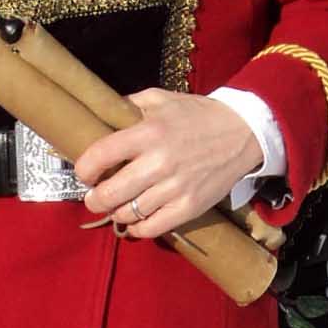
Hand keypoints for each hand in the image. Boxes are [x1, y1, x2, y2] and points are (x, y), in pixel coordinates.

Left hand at [75, 91, 261, 243]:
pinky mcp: (190, 207)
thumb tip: (98, 114)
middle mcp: (159, 162)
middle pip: (109, 193)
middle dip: (94, 199)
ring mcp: (175, 187)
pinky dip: (137, 228)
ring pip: (127, 213)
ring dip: (116, 212)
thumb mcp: (160, 99)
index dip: (84, 169)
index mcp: (148, 132)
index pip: (99, 155)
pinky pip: (151, 228)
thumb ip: (128, 105)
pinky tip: (136, 220)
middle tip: (95, 196)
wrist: (244, 132)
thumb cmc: (197, 115)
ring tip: (117, 205)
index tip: (85, 173)